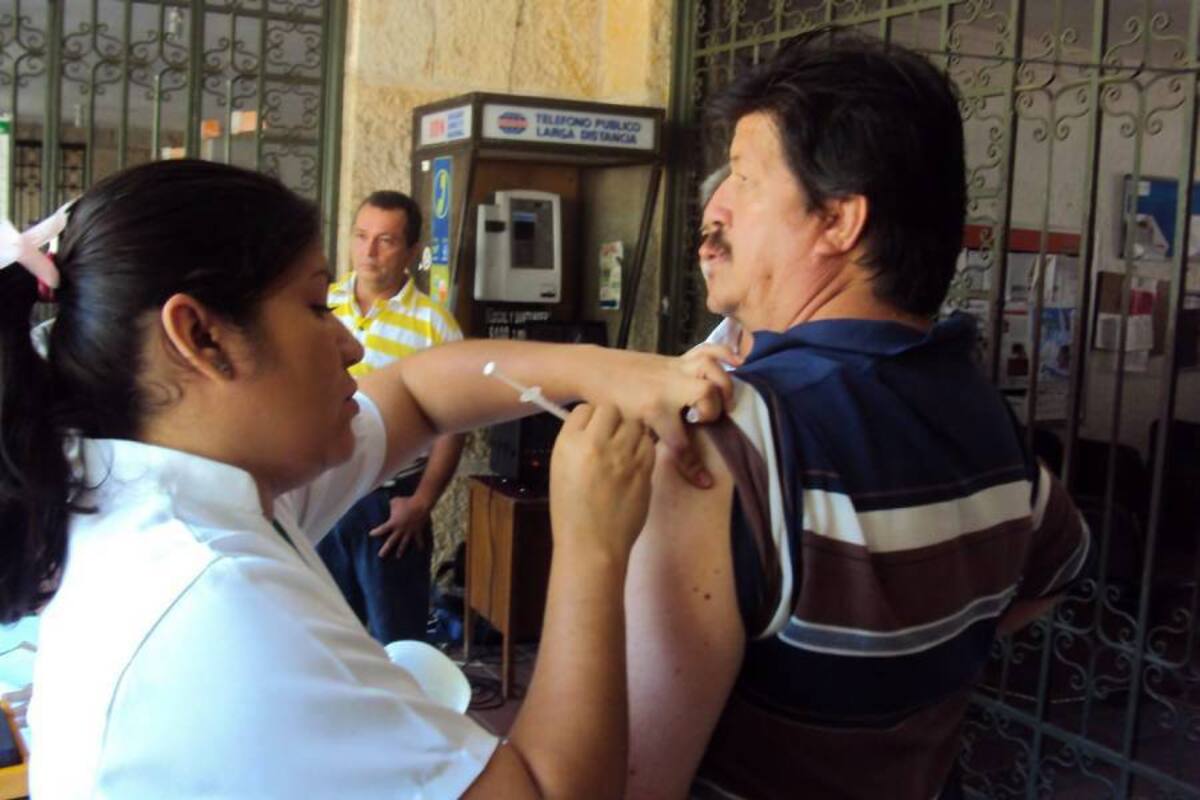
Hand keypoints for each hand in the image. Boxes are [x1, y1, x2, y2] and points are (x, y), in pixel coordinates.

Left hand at [368, 494, 431, 558]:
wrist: (420, 504)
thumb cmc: (406, 502)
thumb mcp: (394, 501)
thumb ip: (390, 505)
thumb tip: (388, 504)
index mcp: (393, 523)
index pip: (382, 529)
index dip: (376, 532)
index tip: (371, 534)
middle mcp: (400, 529)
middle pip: (391, 541)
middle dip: (386, 549)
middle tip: (380, 556)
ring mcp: (409, 531)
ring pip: (404, 543)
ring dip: (401, 550)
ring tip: (398, 556)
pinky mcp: (417, 531)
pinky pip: (419, 539)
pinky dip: (420, 544)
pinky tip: (421, 549)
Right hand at [549, 404, 656, 559]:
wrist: (591, 545)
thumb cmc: (571, 512)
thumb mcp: (561, 470)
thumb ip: (578, 444)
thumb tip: (597, 426)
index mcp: (569, 444)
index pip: (584, 410)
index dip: (591, 419)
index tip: (593, 430)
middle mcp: (596, 445)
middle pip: (612, 410)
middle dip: (613, 421)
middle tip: (612, 437)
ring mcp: (623, 457)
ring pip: (635, 424)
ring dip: (631, 433)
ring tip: (625, 450)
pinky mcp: (644, 470)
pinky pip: (649, 445)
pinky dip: (644, 449)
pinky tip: (635, 462)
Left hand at [590, 344, 740, 488]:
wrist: (595, 369)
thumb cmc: (608, 402)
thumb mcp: (627, 428)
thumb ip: (652, 441)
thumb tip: (673, 459)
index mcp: (652, 409)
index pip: (680, 442)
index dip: (694, 466)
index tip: (705, 481)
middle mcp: (667, 386)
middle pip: (704, 394)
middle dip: (712, 411)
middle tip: (705, 421)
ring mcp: (674, 369)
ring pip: (709, 368)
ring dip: (723, 385)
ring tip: (724, 401)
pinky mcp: (677, 359)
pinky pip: (705, 349)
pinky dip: (724, 353)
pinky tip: (737, 363)